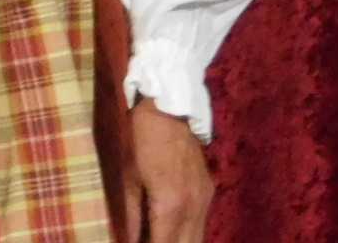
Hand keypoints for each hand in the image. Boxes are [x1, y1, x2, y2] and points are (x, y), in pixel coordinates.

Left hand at [124, 99, 211, 242]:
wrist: (168, 108)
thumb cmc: (140, 140)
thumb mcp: (129, 178)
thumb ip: (131, 215)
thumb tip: (129, 240)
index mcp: (170, 206)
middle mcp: (193, 207)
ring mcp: (205, 199)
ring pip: (198, 238)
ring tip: (162, 239)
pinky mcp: (209, 190)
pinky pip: (202, 222)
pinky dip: (189, 233)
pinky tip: (175, 232)